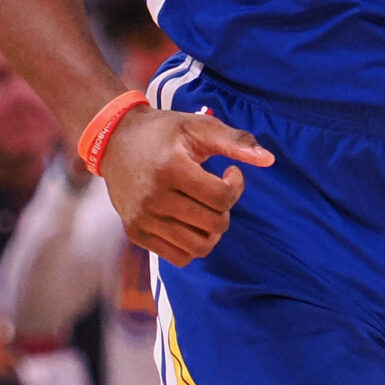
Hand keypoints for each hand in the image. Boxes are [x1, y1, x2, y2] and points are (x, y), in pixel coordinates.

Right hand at [100, 107, 273, 265]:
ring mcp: (142, 219)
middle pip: (214, 225)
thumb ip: (236, 142)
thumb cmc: (163, 132)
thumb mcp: (199, 127)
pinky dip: (193, 244)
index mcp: (170, 168)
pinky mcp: (135, 232)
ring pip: (198, 247)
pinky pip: (178, 257)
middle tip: (216, 191)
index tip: (231, 173)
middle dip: (225, 209)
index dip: (236, 186)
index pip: (221, 197)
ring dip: (212, 230)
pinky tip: (190, 220)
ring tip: (206, 208)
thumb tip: (269, 160)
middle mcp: (153, 197)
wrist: (115, 140)